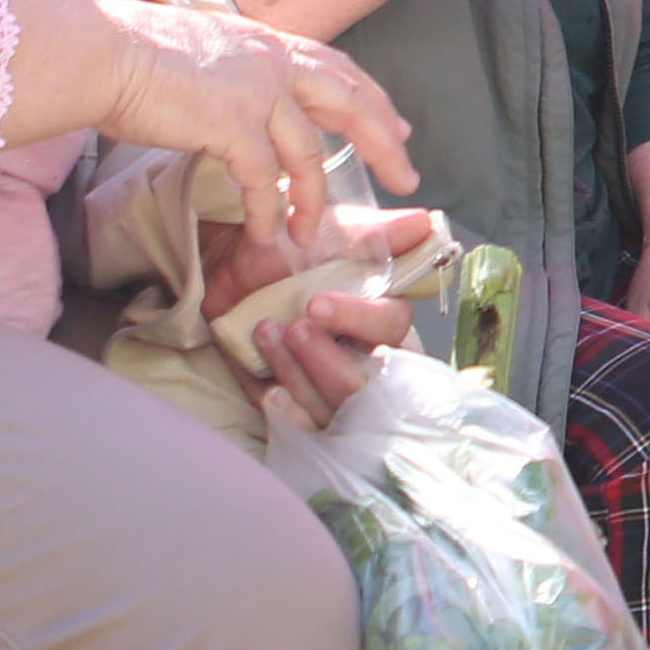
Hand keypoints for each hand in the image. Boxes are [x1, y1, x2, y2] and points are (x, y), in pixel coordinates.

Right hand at [99, 0, 415, 239]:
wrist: (98, 52)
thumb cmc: (131, 53)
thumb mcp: (202, 51)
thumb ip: (234, 71)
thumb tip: (236, 96)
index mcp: (266, 42)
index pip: (336, 68)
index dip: (371, 98)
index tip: (397, 125)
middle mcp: (272, 60)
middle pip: (350, 103)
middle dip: (384, 143)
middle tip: (407, 177)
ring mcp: (256, 91)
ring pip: (310, 152)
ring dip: (316, 199)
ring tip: (312, 234)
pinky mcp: (231, 124)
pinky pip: (265, 179)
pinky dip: (271, 211)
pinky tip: (269, 234)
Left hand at [198, 200, 434, 427]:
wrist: (225, 270)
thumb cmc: (285, 250)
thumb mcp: (328, 233)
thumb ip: (375, 234)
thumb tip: (424, 223)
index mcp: (380, 313)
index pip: (393, 328)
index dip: (361, 320)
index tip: (316, 304)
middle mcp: (365, 355)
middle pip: (371, 382)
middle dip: (327, 357)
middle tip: (292, 327)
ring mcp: (333, 386)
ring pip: (335, 404)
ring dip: (297, 371)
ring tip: (264, 333)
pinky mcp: (301, 407)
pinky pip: (305, 426)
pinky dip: (287, 411)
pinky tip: (270, 390)